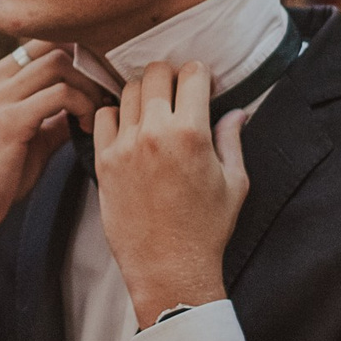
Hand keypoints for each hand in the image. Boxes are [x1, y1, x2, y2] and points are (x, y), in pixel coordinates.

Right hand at [0, 43, 107, 292]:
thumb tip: (85, 105)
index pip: (42, 43)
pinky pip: (60, 95)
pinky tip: (88, 126)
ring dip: (89, 86)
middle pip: (54, 46)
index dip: (77, 56)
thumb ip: (51, 117)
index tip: (99, 81)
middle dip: (89, 67)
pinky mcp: (8, 121)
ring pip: (60, 64)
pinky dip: (83, 105)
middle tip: (107, 94)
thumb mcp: (26, 138)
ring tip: (98, 114)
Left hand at [92, 61, 249, 327]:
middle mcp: (155, 133)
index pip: (193, 74)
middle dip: (171, 76)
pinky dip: (115, 114)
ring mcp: (125, 146)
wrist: (169, 268)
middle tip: (178, 92)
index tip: (203, 86)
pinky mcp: (104, 162)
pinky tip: (129, 127)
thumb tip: (238, 112)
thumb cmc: (206, 230)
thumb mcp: (234, 183)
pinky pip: (102, 117)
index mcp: (192, 133)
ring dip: (144, 93)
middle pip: (156, 73)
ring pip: (128, 90)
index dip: (202, 75)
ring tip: (154, 110)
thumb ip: (232, 140)